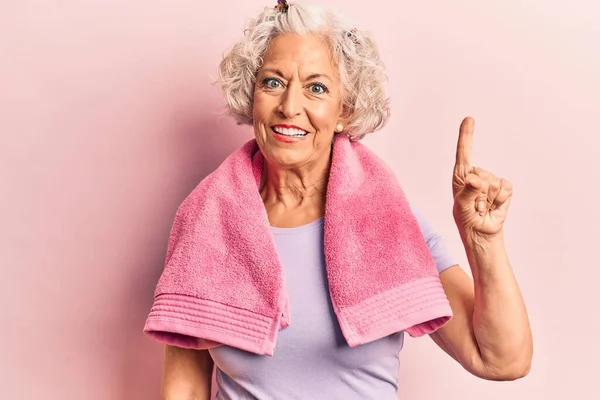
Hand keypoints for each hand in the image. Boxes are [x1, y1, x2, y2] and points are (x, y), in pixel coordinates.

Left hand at [452, 117, 512, 241]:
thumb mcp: (461, 207)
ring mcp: (490, 181)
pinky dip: (500, 200)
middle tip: (475, 206)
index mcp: (461, 176)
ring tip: (482, 208)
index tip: (469, 119)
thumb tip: (475, 180)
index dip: (467, 135)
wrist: (482, 233)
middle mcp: (475, 175)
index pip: (464, 152)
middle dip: (478, 192)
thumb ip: (467, 192)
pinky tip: (493, 207)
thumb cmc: (466, 219)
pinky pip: (505, 188)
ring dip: (488, 199)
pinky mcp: (503, 189)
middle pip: (481, 172)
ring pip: (494, 181)